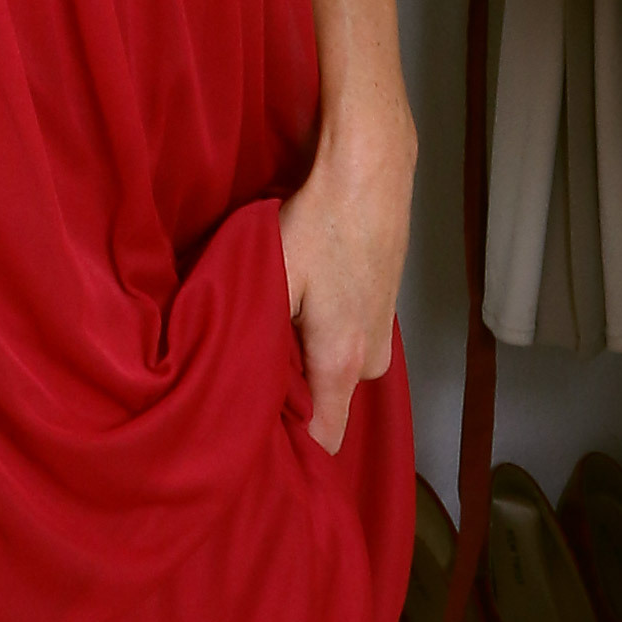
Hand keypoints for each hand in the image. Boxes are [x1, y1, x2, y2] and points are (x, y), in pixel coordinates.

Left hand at [279, 121, 412, 457]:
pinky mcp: (384, 310)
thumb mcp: (272, 283)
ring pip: (336, 370)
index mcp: (342, 360)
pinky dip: (323, 334)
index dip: (292, 448)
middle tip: (249, 367)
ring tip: (273, 326)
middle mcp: (371, 358)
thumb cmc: (319, 225)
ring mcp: (383, 333)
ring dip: (306, 359)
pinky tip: (301, 302)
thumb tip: (236, 386)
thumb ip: (258, 341)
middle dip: (291, 395)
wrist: (370, 173)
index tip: (257, 445)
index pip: (326, 438)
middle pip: (327, 403)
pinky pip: (347, 343)